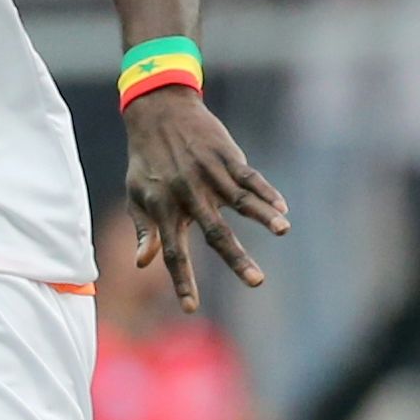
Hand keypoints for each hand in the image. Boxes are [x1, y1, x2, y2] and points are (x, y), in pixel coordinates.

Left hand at [123, 88, 286, 313]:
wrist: (158, 111)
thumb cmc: (146, 159)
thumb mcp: (137, 194)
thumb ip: (144, 230)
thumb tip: (143, 263)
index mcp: (165, 209)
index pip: (174, 253)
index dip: (182, 281)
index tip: (190, 308)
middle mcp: (189, 195)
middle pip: (216, 233)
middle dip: (237, 258)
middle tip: (258, 281)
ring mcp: (210, 175)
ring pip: (240, 201)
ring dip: (263, 216)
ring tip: (283, 230)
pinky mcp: (226, 156)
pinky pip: (249, 176)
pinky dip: (266, 191)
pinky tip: (282, 208)